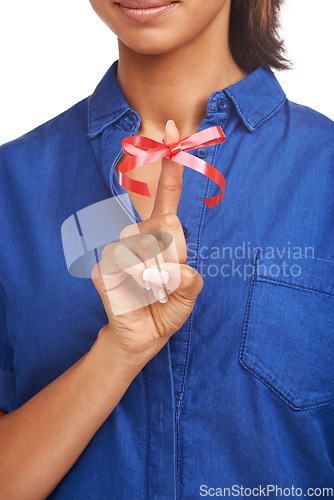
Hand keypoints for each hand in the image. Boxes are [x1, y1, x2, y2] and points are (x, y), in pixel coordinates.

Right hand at [92, 120, 202, 365]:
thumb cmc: (165, 309)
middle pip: (167, 223)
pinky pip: (130, 265)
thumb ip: (190, 280)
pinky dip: (143, 283)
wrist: (142, 337)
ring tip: (154, 288)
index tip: (174, 129)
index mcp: (160, 236)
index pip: (166, 196)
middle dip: (176, 255)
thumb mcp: (188, 294)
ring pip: (150, 245)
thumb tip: (177, 268)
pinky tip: (140, 292)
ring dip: (161, 272)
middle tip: (168, 279)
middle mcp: (138, 235)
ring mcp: (118, 249)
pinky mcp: (104, 266)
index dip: (171, 166)